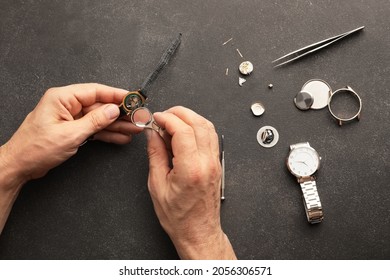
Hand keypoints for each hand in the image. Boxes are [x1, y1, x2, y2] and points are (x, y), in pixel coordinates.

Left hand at [1, 83, 141, 181]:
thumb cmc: (35, 148)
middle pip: (100, 105)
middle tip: (138, 117)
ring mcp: (70, 118)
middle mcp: (67, 105)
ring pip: (99, 118)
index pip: (95, 91)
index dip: (116, 95)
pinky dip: (107, 134)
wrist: (20, 166)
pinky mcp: (72, 130)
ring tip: (135, 129)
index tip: (133, 98)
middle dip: (120, 113)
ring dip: (117, 125)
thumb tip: (113, 110)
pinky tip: (121, 137)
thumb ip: (94, 121)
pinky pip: (94, 129)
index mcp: (62, 98)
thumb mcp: (70, 135)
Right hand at [145, 106, 235, 258]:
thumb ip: (156, 155)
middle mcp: (207, 163)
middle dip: (178, 113)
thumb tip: (153, 135)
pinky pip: (211, 137)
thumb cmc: (179, 217)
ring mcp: (214, 162)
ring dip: (190, 118)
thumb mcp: (157, 186)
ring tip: (172, 122)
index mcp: (191, 169)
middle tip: (162, 117)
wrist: (198, 231)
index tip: (156, 118)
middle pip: (198, 123)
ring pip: (208, 127)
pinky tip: (185, 132)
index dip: (167, 119)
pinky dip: (198, 128)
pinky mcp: (216, 163)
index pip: (183, 130)